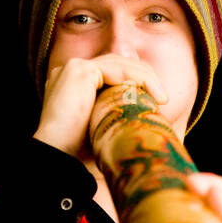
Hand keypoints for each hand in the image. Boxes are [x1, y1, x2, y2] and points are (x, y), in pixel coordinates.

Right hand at [33, 55, 168, 160]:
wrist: (58, 159)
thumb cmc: (77, 154)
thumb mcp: (102, 131)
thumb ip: (117, 117)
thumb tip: (146, 123)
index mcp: (75, 85)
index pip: (112, 73)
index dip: (137, 82)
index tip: (156, 102)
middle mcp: (73, 72)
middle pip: (118, 64)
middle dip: (145, 78)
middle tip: (164, 98)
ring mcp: (74, 68)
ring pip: (120, 63)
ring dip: (146, 78)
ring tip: (162, 97)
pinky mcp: (79, 70)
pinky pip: (116, 68)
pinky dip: (137, 78)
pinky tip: (151, 93)